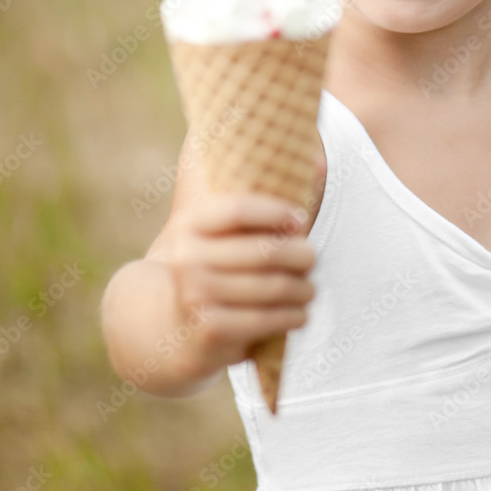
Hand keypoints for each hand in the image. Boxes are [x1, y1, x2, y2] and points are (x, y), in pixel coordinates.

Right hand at [152, 135, 316, 377]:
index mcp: (189, 223)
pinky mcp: (210, 328)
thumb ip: (262, 202)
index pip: (239, 208)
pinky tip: (300, 313)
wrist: (171, 328)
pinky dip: (292, 316)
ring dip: (302, 288)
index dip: (276, 211)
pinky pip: (268, 319)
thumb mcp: (219, 235)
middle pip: (265, 250)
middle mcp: (187, 257)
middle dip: (300, 255)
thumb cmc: (212, 268)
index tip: (300, 219)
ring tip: (310, 288)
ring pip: (273, 286)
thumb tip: (320, 162)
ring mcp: (196, 294)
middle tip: (311, 258)